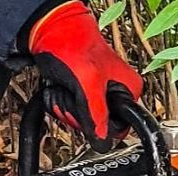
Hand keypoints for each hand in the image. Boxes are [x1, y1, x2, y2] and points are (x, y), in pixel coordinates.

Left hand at [29, 0, 142, 151]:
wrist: (50, 30)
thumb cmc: (73, 46)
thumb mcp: (89, 85)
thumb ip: (96, 116)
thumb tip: (103, 142)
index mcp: (128, 90)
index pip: (119, 129)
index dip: (99, 127)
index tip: (87, 113)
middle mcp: (114, 93)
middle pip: (96, 127)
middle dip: (77, 114)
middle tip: (72, 95)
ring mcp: (95, 94)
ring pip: (80, 120)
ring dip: (65, 107)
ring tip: (64, 87)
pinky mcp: (78, 93)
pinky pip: (68, 111)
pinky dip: (58, 101)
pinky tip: (59, 88)